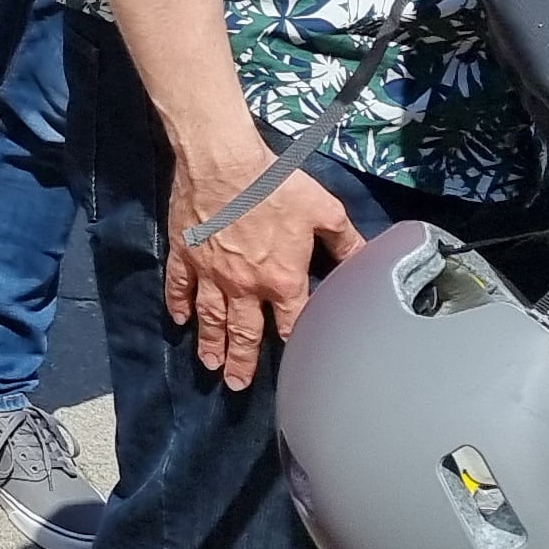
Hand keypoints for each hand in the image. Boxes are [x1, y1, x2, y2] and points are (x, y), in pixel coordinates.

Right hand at [166, 140, 363, 389]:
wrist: (224, 162)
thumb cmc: (277, 185)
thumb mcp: (325, 211)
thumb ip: (346, 242)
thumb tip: (370, 261)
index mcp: (282, 281)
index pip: (290, 325)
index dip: (292, 345)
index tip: (292, 365)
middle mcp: (245, 287)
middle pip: (244, 333)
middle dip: (242, 362)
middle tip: (236, 386)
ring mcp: (210, 274)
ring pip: (210, 318)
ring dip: (211, 344)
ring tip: (210, 365)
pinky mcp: (184, 255)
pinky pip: (179, 287)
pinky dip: (178, 305)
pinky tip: (179, 320)